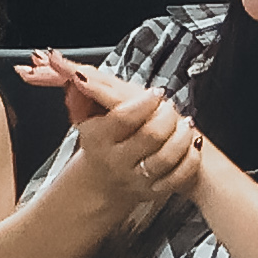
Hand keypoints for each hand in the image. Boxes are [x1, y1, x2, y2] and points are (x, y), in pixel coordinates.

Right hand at [35, 54, 203, 229]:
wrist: (102, 181)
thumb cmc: (102, 141)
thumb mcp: (90, 114)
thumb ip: (88, 89)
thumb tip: (67, 67)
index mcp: (98, 138)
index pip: (123, 118)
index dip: (144, 102)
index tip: (156, 93)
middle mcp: (116, 161)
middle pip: (151, 135)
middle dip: (167, 115)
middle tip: (171, 106)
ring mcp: (136, 178)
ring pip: (168, 155)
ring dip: (183, 134)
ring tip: (184, 123)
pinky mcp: (154, 191)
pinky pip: (180, 175)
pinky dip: (190, 157)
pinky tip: (190, 144)